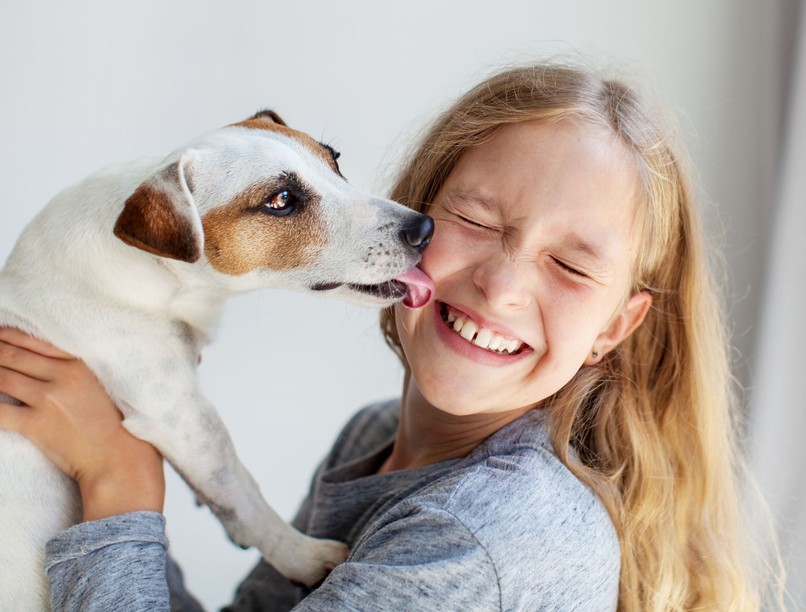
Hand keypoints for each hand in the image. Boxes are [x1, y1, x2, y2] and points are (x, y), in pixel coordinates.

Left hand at [0, 327, 164, 520]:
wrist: (125, 468)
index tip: (2, 332)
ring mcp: (49, 399)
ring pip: (2, 375)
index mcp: (87, 365)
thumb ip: (106, 373)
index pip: (40, 340)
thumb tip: (100, 370)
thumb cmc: (132, 434)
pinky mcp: (36, 425)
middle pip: (14, 354)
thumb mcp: (125, 391)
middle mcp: (65, 375)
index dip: (14, 335)